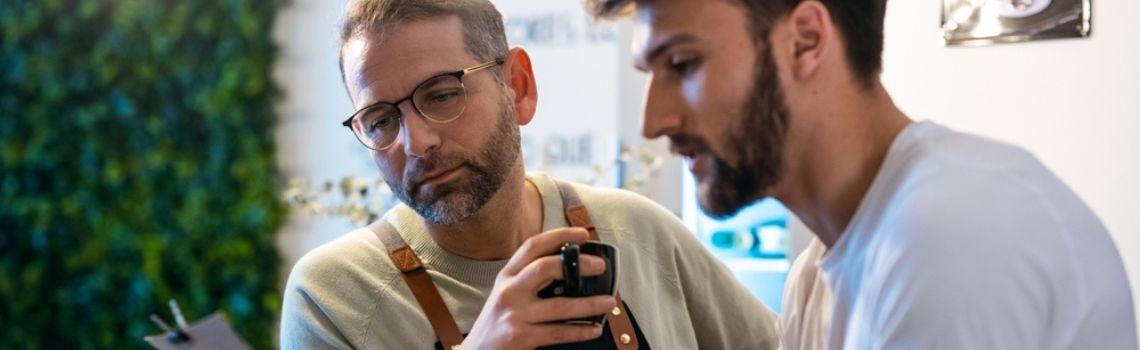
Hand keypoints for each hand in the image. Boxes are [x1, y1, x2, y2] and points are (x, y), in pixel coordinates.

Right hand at [460, 228, 615, 349]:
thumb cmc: (499, 320)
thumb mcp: (507, 293)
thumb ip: (530, 279)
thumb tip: (573, 268)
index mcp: (506, 275)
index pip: (532, 247)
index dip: (559, 236)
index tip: (583, 234)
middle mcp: (509, 291)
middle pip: (544, 268)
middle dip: (576, 264)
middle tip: (600, 266)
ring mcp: (514, 314)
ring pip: (559, 305)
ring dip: (588, 304)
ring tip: (609, 302)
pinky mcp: (520, 337)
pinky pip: (558, 332)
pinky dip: (580, 331)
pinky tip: (594, 329)